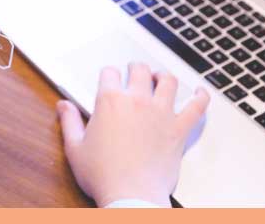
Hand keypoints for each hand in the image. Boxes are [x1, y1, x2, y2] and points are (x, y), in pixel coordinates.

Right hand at [57, 63, 209, 207]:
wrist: (131, 196)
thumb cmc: (103, 175)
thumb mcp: (75, 148)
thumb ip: (70, 122)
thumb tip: (63, 105)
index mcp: (110, 102)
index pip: (110, 73)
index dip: (108, 74)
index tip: (109, 78)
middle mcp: (137, 101)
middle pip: (140, 70)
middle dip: (136, 68)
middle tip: (135, 71)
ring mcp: (161, 113)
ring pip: (168, 81)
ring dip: (163, 76)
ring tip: (160, 77)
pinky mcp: (179, 129)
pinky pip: (196, 106)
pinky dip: (201, 96)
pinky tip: (201, 92)